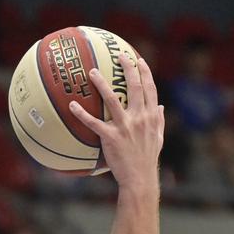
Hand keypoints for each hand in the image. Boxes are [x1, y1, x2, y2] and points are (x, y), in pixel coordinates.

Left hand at [68, 53, 163, 186]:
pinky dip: (82, 114)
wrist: (140, 178)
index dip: (145, 72)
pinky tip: (72, 105)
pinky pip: (94, 123)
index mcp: (151, 116)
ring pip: (112, 99)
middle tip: (118, 55)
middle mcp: (140, 118)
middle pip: (134, 87)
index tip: (138, 59)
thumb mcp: (158, 139)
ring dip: (101, 83)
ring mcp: (125, 127)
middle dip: (128, 67)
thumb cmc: (147, 159)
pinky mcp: (111, 137)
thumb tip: (161, 107)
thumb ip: (159, 121)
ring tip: (91, 71)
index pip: (150, 88)